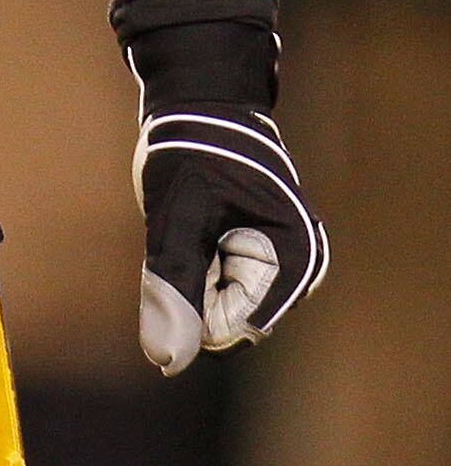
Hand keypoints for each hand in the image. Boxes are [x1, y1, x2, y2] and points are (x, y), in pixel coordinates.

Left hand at [133, 103, 327, 374]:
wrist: (197, 103)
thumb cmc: (191, 150)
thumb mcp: (178, 215)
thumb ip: (173, 286)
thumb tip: (167, 362)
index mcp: (296, 258)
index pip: (239, 328)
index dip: (193, 307)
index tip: (180, 250)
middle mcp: (297, 271)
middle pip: (227, 320)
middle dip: (194, 286)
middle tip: (191, 226)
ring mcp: (276, 269)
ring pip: (215, 307)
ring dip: (192, 274)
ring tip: (195, 220)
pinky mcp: (254, 265)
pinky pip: (212, 290)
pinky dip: (193, 265)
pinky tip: (196, 226)